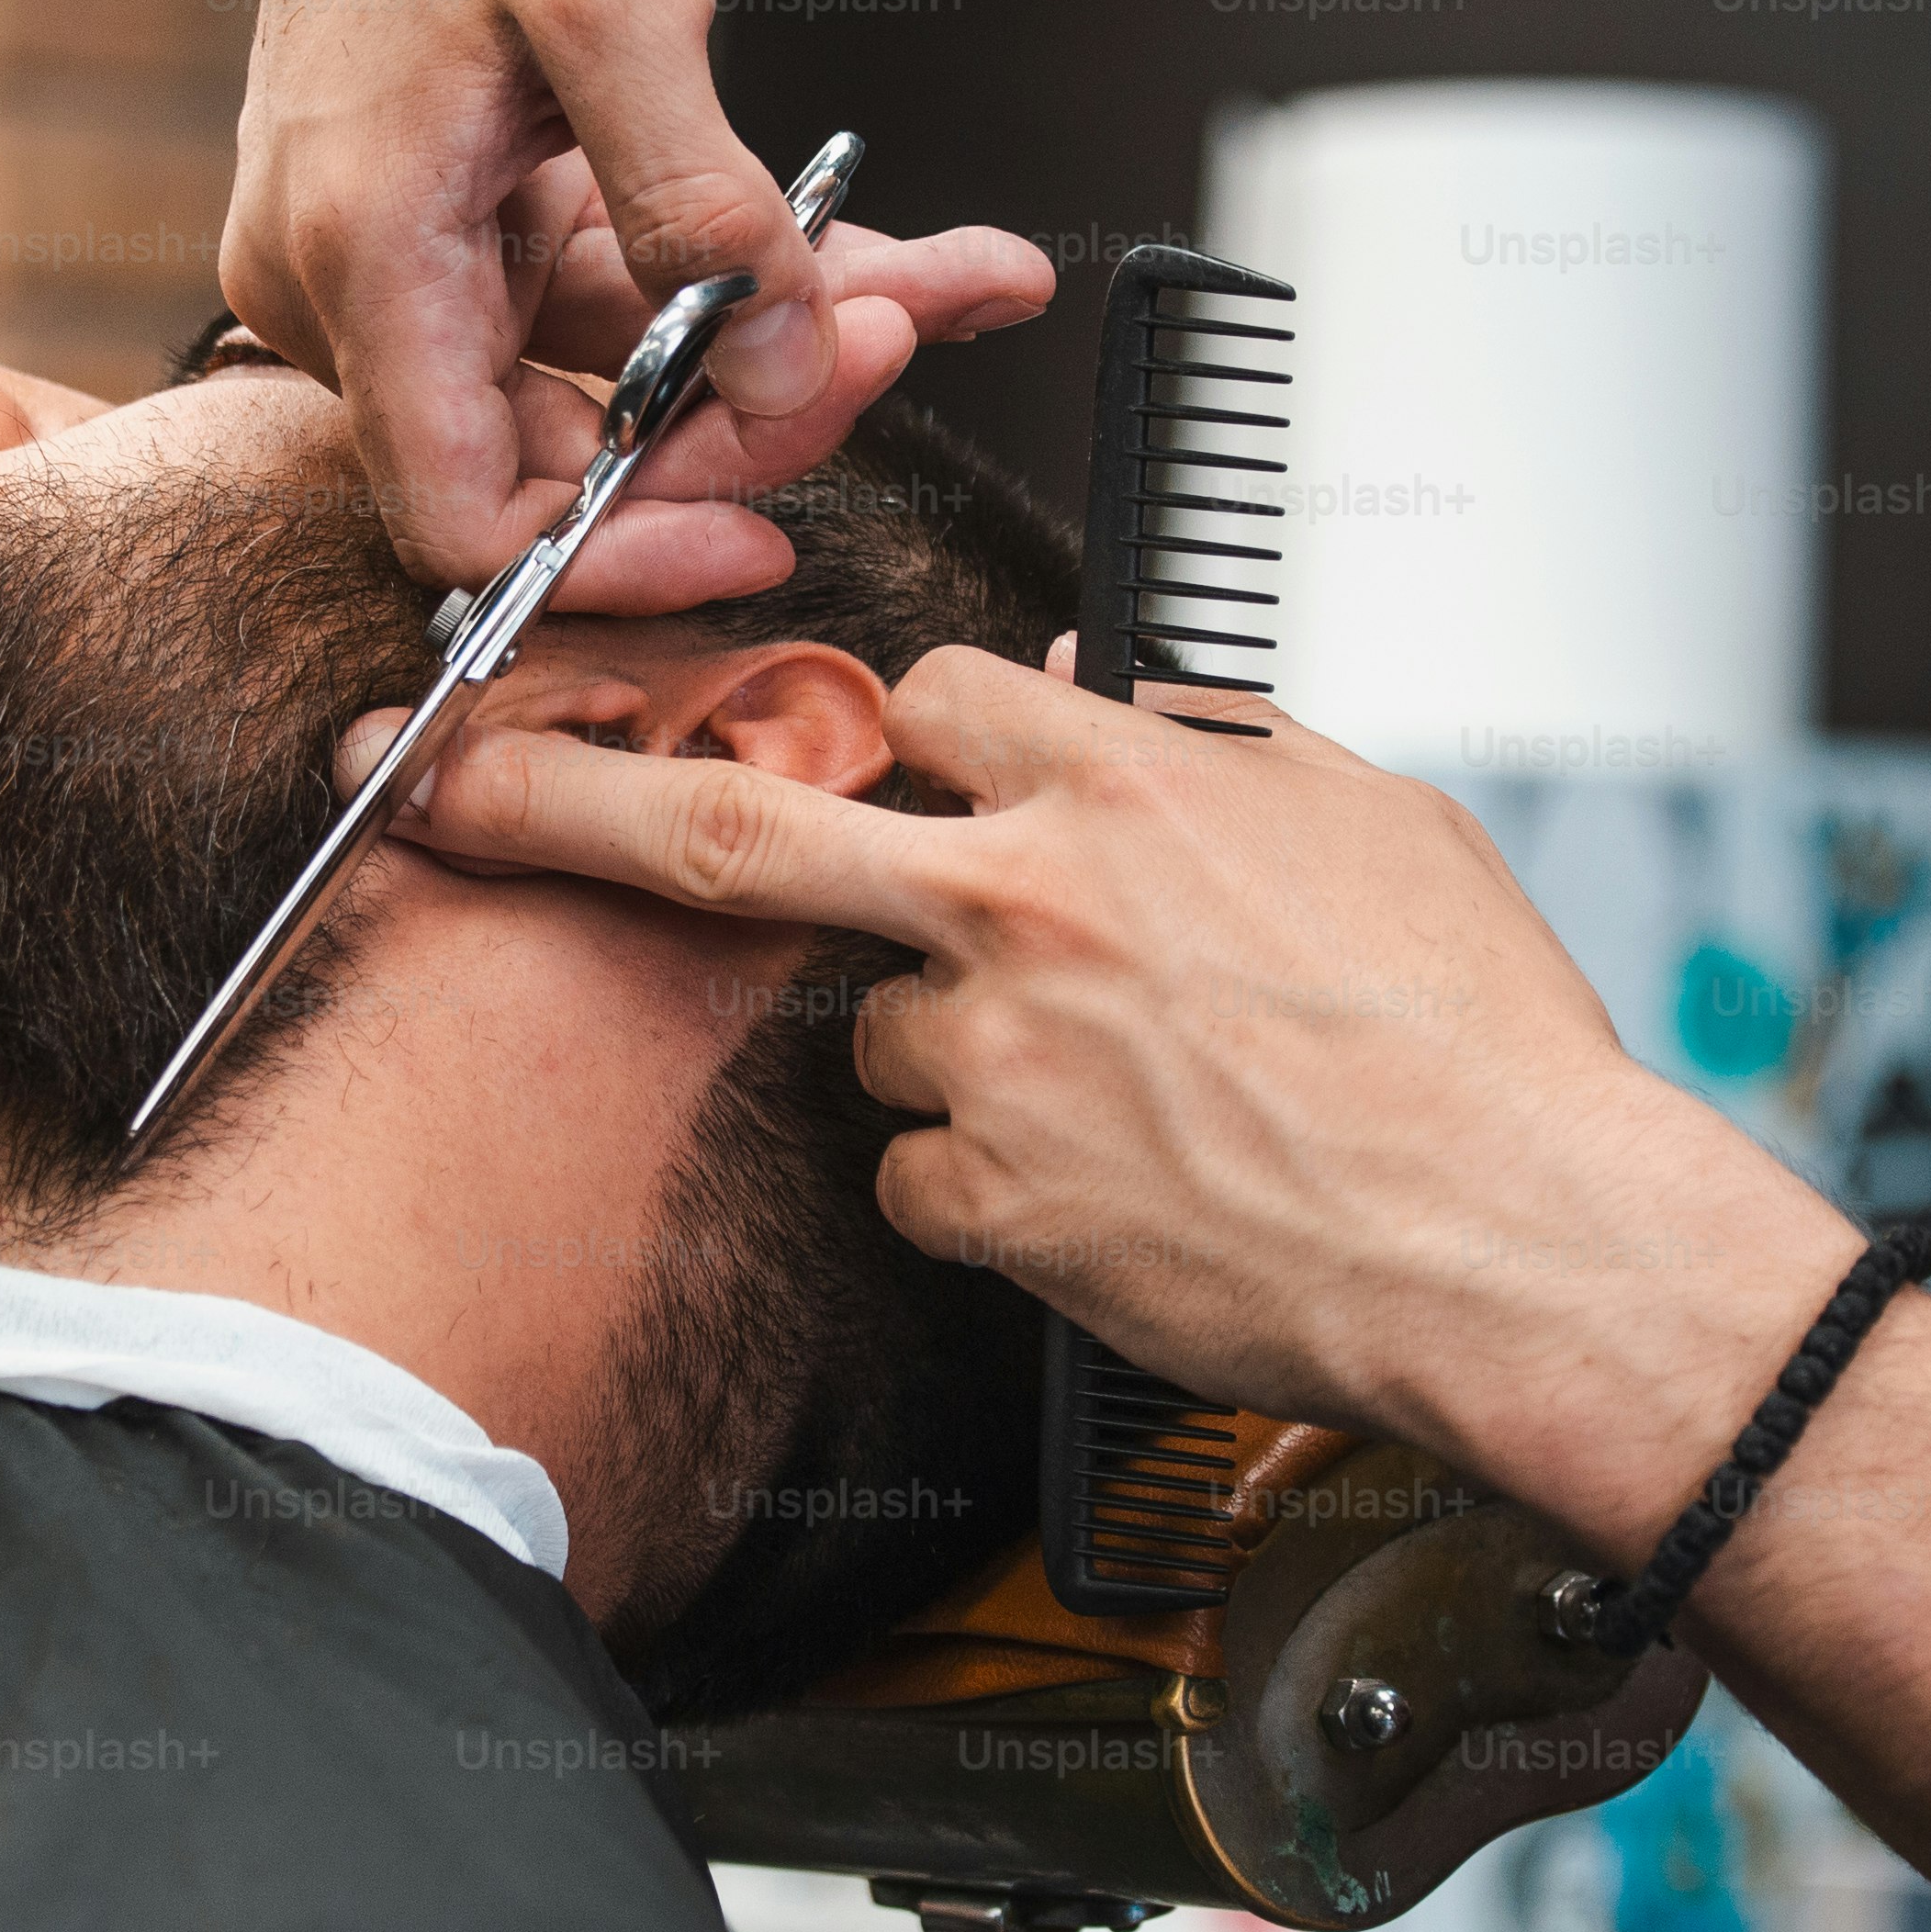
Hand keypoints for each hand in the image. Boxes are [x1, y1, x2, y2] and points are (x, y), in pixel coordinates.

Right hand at [218, 0, 1046, 610]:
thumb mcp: (616, 5)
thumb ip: (701, 209)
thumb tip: (783, 370)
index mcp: (357, 259)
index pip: (465, 520)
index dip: (619, 555)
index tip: (765, 534)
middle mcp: (360, 286)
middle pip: (565, 454)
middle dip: (751, 416)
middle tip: (899, 336)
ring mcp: (419, 256)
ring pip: (624, 372)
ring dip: (788, 339)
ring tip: (946, 280)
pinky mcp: (478, 217)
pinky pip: (631, 290)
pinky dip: (755, 273)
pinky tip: (894, 246)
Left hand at [345, 645, 1871, 1557]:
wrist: (1519, 1235)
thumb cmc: (1475, 1035)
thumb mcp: (1370, 816)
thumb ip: (1210, 749)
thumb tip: (1117, 710)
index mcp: (1118, 779)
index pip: (926, 696)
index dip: (914, 732)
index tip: (902, 755)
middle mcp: (1023, 903)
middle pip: (731, 817)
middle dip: (544, 780)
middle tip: (411, 764)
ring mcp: (993, 1058)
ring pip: (878, 1033)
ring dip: (954, 1050)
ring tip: (1132, 1098)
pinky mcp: (994, 1204)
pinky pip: (925, 1174)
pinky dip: (990, 1180)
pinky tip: (1119, 1190)